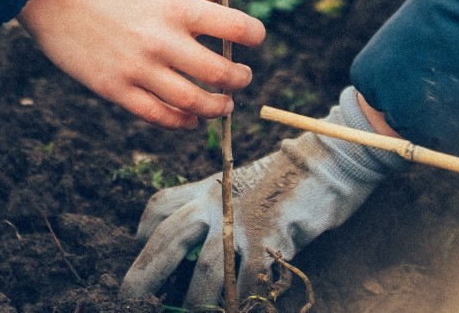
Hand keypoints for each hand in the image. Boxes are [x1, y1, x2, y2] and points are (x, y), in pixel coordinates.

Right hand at [18, 0, 264, 128]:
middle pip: (220, 73)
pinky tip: (189, 119)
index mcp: (175, 6)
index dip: (254, 35)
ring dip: (217, 107)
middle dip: (239, 79)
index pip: (235, 27)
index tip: (254, 39)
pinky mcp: (114, 88)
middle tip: (241, 77)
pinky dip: (180, 122)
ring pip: (193, 102)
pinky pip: (157, 115)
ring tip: (223, 104)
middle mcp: (161, 39)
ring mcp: (137, 68)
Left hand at [121, 87, 404, 307]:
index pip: (161, 205)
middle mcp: (218, 204)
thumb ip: (216, 203)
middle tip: (130, 296)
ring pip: (203, 269)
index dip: (144, 230)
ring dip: (194, 299)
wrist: (328, 161)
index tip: (140, 245)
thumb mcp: (240, 182)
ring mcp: (243, 223)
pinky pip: (246, 281)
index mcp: (208, 188)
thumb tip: (194, 235)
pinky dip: (238, 300)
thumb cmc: (287, 175)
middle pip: (168, 239)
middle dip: (145, 272)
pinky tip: (238, 307)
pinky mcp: (271, 239)